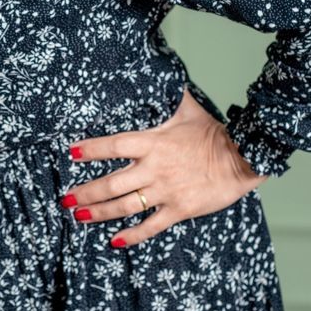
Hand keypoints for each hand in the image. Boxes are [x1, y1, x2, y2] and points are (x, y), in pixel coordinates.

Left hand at [61, 86, 266, 247]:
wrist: (244, 158)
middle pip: (111, 182)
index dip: (91, 149)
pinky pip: (150, 226)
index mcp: (154, 142)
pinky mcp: (179, 209)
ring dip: (99, 212)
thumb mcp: (188, 110)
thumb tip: (158, 70)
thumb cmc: (215, 133)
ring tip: (79, 216)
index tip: (72, 153)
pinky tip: (114, 240)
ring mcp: (166, 191)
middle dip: (86, 192)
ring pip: (125, 206)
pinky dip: (131, 235)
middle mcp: (155, 168)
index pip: (114, 145)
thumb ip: (168, 96)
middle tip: (66, 198)